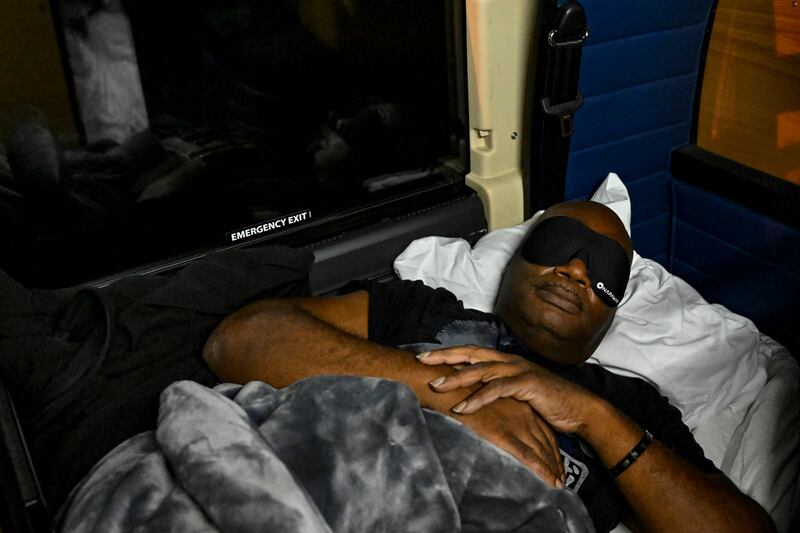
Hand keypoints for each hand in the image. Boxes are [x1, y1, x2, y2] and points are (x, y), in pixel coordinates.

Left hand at [419, 345, 598, 435]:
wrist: (578, 409)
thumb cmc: (547, 402)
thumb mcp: (517, 393)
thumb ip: (497, 388)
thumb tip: (473, 392)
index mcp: (505, 361)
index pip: (471, 352)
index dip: (448, 353)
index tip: (425, 356)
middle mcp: (509, 361)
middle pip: (471, 354)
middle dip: (445, 356)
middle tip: (421, 359)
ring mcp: (518, 370)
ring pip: (481, 370)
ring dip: (457, 378)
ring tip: (436, 385)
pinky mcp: (527, 384)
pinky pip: (497, 390)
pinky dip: (478, 398)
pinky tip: (462, 407)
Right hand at [453, 395, 565, 487]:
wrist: (450, 387)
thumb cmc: (462, 393)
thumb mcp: (485, 403)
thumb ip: (495, 415)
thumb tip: (496, 429)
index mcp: (520, 406)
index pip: (543, 431)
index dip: (552, 449)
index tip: (557, 465)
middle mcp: (522, 415)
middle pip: (547, 442)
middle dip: (556, 462)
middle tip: (562, 480)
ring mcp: (515, 425)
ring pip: (541, 451)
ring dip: (552, 469)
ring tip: (559, 486)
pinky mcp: (504, 434)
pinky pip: (527, 455)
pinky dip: (541, 470)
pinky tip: (550, 482)